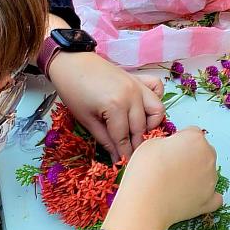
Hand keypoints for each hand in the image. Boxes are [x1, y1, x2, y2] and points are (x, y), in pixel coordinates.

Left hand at [48, 51, 165, 160]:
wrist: (71, 63)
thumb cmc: (74, 92)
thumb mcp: (86, 120)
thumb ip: (105, 140)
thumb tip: (117, 158)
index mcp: (116, 106)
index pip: (124, 138)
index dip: (124, 155)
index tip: (125, 167)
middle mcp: (133, 95)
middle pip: (141, 128)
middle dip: (136, 145)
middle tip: (130, 156)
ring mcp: (138, 85)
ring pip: (157, 110)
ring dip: (151, 124)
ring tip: (138, 132)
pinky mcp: (138, 78)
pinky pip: (157, 88)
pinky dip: (155, 99)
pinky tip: (144, 108)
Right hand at [102, 127, 221, 229]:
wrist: (145, 203)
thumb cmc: (146, 171)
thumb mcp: (151, 143)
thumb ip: (168, 142)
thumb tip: (171, 149)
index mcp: (196, 139)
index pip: (192, 133)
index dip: (179, 140)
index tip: (168, 149)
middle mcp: (208, 157)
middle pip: (203, 151)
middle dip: (190, 155)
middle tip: (171, 165)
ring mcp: (211, 180)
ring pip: (207, 172)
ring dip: (196, 174)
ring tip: (174, 183)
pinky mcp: (210, 200)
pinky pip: (214, 196)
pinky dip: (205, 195)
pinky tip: (191, 196)